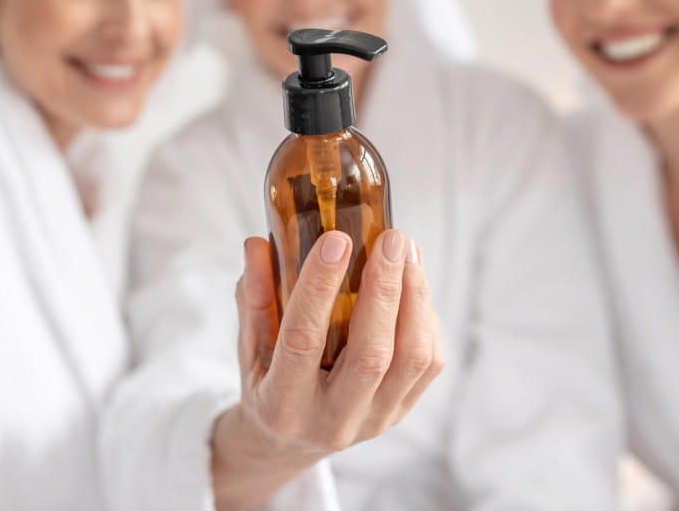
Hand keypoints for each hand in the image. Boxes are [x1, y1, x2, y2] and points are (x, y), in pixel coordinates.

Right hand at [211, 229, 444, 509]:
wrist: (290, 440)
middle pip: (371, 353)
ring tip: (408, 252)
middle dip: (384, 288)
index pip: (302, 340)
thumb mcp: (249, 345)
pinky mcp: (402, 412)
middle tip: (391, 238)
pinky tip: (414, 283)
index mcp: (282, 405)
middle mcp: (332, 420)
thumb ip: (253, 297)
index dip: (319, 287)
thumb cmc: (267, 379)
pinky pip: (429, 363)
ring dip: (415, 297)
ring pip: (412, 357)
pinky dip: (426, 317)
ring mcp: (373, 420)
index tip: (336, 240)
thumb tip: (256, 244)